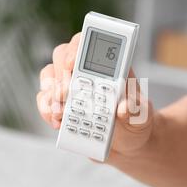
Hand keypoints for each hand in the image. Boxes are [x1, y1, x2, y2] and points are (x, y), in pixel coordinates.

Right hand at [36, 33, 154, 161]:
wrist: (128, 142)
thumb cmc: (136, 120)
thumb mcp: (142, 113)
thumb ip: (135, 108)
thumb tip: (122, 108)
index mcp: (107, 66)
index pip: (87, 44)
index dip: (76, 48)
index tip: (72, 63)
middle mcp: (85, 72)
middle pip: (62, 56)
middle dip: (61, 74)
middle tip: (66, 94)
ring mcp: (69, 87)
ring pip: (49, 77)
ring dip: (51, 93)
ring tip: (61, 113)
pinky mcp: (60, 105)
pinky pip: (45, 100)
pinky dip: (47, 109)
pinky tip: (57, 121)